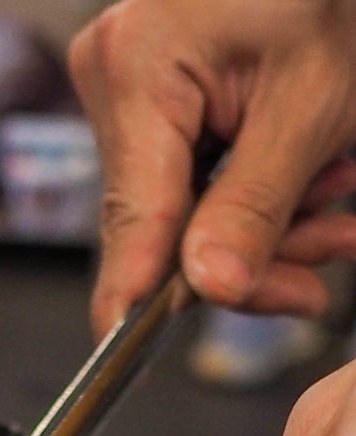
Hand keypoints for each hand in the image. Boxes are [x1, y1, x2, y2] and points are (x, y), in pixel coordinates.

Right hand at [68, 0, 355, 339]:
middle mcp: (113, 76)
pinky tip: (303, 183)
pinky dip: (248, 192)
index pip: (133, 214)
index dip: (134, 294)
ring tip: (332, 206)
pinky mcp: (148, 94)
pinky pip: (189, 175)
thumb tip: (211, 286)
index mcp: (138, 68)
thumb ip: (256, 205)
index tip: (123, 357)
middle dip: (245, 253)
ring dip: (261, 224)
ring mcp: (126, 85)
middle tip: (317, 267)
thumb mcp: (315, 100)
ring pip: (181, 206)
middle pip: (160, 219)